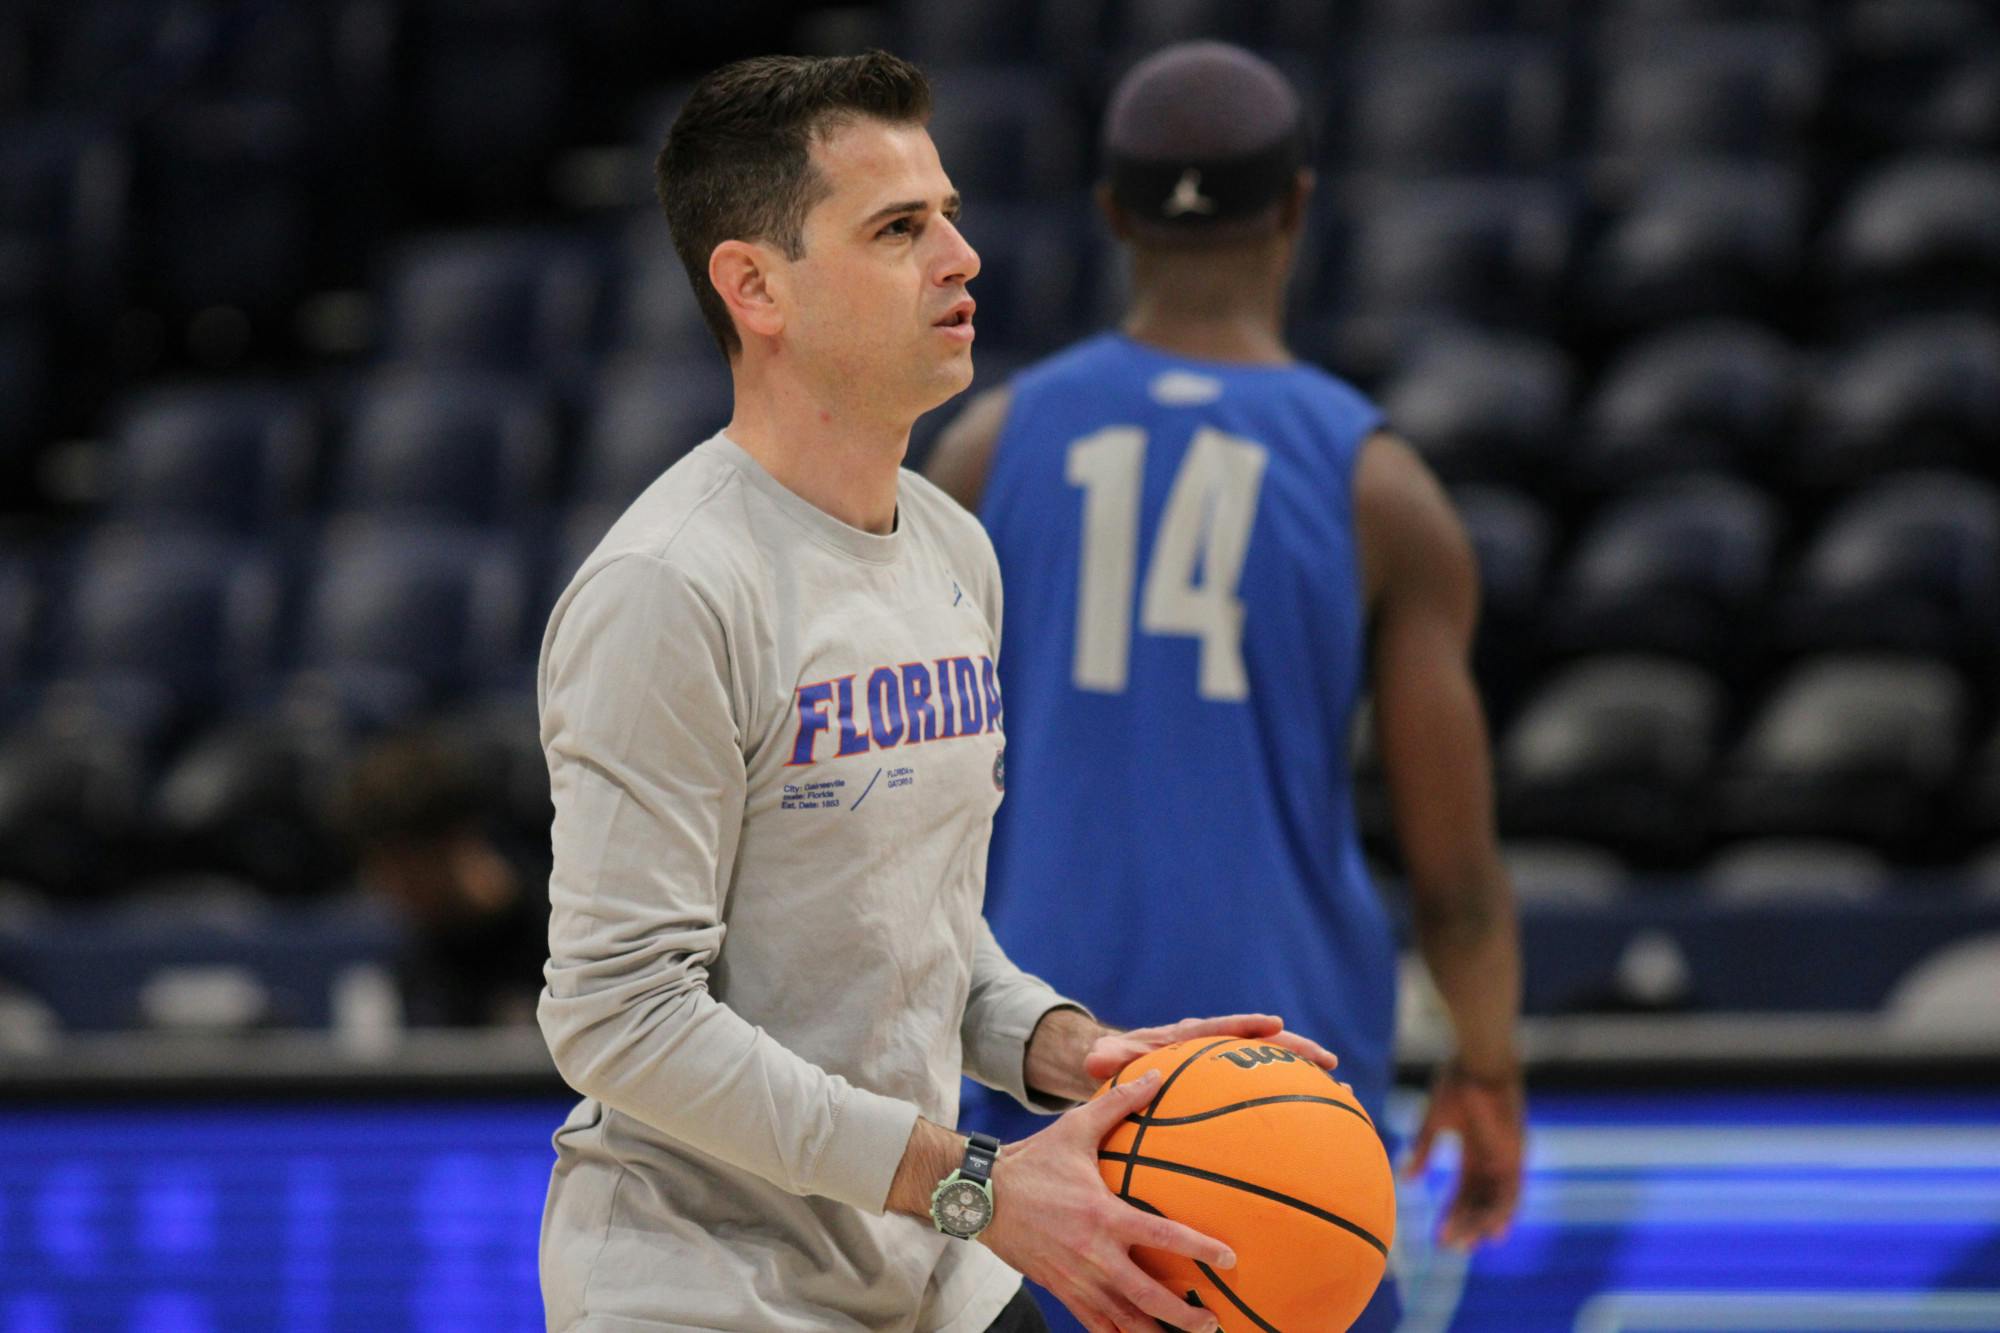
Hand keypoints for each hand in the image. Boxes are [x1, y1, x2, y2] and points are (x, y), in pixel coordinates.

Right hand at [979, 1070, 1233, 1332]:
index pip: (1164, 1236)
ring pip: (1124, 1320)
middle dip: (1185, 1315)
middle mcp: (1094, 1254)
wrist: (984, 1196)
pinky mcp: (1062, 1291)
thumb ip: (1119, 1104)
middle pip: (1149, 1297)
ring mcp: (1077, 1279)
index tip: (1230, 1260)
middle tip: (1215, 1321)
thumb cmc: (1034, 1161)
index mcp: (1104, 1215)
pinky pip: (1095, 1325)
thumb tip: (1157, 1075)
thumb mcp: (1075, 1129)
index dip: (1201, 1250)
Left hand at [1082, 1013, 1338, 1084]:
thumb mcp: (1108, 1062)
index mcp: (1186, 1036)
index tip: (1273, 1025)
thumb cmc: (1115, 1063)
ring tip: (1338, 1086)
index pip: (1220, 1027)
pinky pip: (1262, 1091)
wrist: (1120, 1067)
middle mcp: (1212, 1046)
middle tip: (1327, 1060)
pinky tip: (1315, 1121)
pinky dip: (1286, 1100)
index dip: (1247, 1025)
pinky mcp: (1228, 1086)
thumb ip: (1106, 1061)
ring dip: (1301, 1073)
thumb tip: (1095, 1062)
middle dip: (1294, 1047)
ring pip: (1269, 1065)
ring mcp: (1224, 1066)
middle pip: (1260, 1043)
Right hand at [1404, 1061, 1524, 1247]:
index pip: (1464, 1191)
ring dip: (1484, 1224)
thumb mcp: (1434, 1122)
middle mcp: (1493, 1160)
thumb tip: (1407, 1180)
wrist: (1478, 1061)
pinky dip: (1504, 1214)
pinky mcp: (1517, 1156)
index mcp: (1473, 1152)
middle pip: (1481, 1202)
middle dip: (1466, 1224)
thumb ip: (1423, 1151)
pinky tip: (1493, 1232)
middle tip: (1450, 1247)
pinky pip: (1514, 1193)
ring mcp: (1507, 1159)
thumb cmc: (1455, 1083)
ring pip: (1498, 1203)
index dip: (1452, 1213)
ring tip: (1468, 1245)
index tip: (1439, 1236)